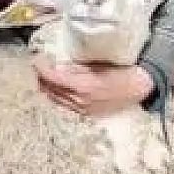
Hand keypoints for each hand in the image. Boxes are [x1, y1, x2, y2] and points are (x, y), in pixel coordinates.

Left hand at [33, 54, 153, 116]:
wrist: (137, 87)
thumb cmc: (120, 71)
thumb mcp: (97, 65)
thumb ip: (77, 68)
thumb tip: (58, 67)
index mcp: (82, 87)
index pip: (53, 79)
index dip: (42, 69)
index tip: (36, 60)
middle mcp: (79, 101)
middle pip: (50, 91)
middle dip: (41, 78)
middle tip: (38, 66)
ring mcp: (82, 110)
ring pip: (55, 100)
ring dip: (47, 87)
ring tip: (44, 76)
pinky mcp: (85, 114)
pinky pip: (64, 105)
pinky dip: (56, 96)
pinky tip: (55, 88)